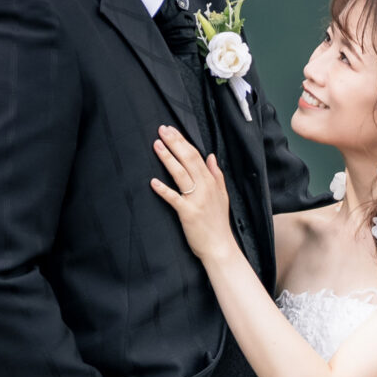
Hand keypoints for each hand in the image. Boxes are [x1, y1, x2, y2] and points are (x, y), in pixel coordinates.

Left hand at [149, 125, 237, 264]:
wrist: (220, 246)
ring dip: (168, 158)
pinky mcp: (187, 213)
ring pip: (181, 174)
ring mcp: (196, 200)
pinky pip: (174, 198)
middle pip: (188, 160)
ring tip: (157, 145)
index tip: (172, 130)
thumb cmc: (218, 223)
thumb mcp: (222, 196)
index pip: (196, 156)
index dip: (183, 142)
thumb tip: (211, 156)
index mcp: (211, 182)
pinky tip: (153, 182)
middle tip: (162, 130)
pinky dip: (163, 190)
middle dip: (174, 143)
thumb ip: (216, 175)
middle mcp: (204, 188)